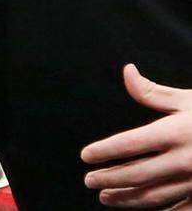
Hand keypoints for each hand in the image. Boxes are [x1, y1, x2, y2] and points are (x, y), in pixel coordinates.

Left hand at [81, 64, 191, 207]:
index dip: (104, 151)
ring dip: (126, 198)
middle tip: (89, 180)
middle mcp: (184, 160)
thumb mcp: (188, 100)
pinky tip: (142, 210)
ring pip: (153, 196)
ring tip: (106, 197)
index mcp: (175, 132)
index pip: (128, 144)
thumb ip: (153, 92)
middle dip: (108, 178)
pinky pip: (179, 209)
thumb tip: (127, 71)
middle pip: (135, 174)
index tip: (86, 156)